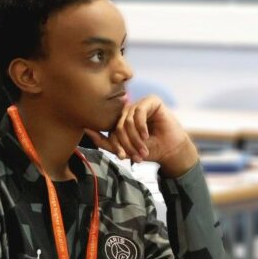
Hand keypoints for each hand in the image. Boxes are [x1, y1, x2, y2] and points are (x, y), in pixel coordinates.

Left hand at [83, 95, 198, 176]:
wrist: (171, 151)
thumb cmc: (150, 150)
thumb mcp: (125, 149)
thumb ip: (105, 142)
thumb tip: (86, 129)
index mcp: (121, 120)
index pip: (110, 129)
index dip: (115, 143)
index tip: (122, 156)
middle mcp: (129, 110)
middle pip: (118, 125)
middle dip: (126, 142)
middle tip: (136, 155)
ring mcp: (140, 105)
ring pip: (127, 120)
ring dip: (134, 138)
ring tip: (143, 148)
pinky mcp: (152, 101)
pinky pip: (139, 112)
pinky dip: (141, 126)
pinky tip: (146, 135)